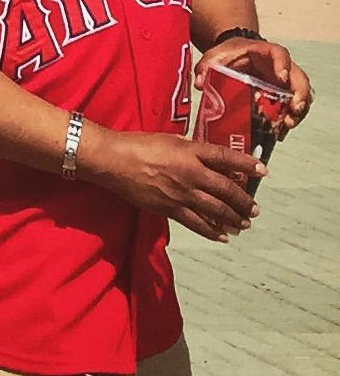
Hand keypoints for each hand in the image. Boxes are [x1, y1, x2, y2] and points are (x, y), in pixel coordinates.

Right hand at [83, 126, 258, 239]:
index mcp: (190, 152)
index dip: (247, 164)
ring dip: (234, 218)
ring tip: (244, 224)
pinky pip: (197, 223)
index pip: (226, 158)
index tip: (263, 170)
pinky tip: (223, 235)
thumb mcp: (167, 139)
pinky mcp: (170, 208)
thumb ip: (190, 148)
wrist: (112, 160)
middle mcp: (191, 173)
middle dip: (244, 201)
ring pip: (216, 210)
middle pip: (227, 189)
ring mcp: (182, 193)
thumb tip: (207, 157)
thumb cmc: (136, 144)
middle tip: (254, 209)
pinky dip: (212, 231)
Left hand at [199, 34, 312, 134]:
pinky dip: (288, 120)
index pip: (280, 54)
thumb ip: (206, 66)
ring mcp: (287, 83)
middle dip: (299, 95)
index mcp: (267, 52)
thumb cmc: (230, 54)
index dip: (283, 65)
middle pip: (300, 79)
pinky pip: (293, 108)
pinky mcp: (285, 96)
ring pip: (301, 96)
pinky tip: (280, 132)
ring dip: (298, 111)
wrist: (238, 56)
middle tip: (293, 110)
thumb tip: (198, 83)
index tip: (281, 78)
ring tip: (287, 125)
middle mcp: (283, 67)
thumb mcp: (216, 56)